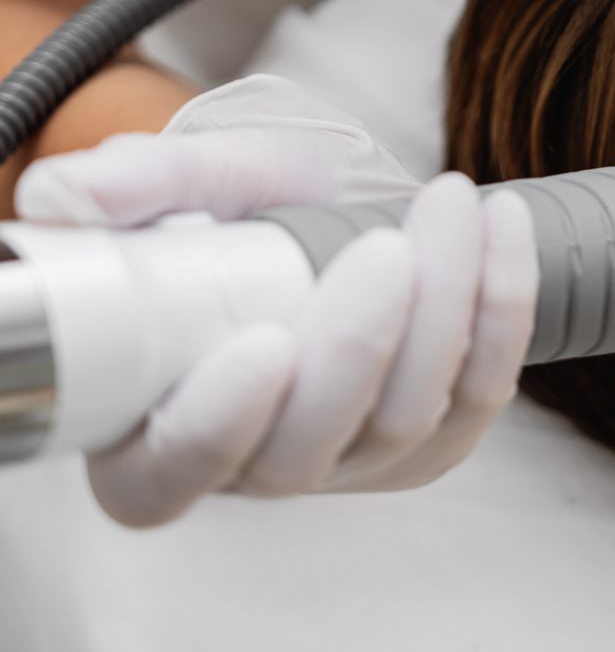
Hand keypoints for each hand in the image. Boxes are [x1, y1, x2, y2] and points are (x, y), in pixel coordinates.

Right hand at [12, 74, 538, 526]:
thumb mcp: (195, 177)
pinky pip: (483, 394)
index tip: (265, 340)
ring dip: (444, 308)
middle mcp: (253, 469)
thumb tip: (73, 196)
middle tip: (386, 246)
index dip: (215, 424)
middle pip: (308, 447)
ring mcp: (352, 465)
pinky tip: (501, 227)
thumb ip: (141, 183)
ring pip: (408, 420)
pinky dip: (503, 307)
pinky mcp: (437, 440)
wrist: (333, 202)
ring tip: (448, 204)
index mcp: (153, 436)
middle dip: (359, 344)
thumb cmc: (246, 206)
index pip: (169, 474)